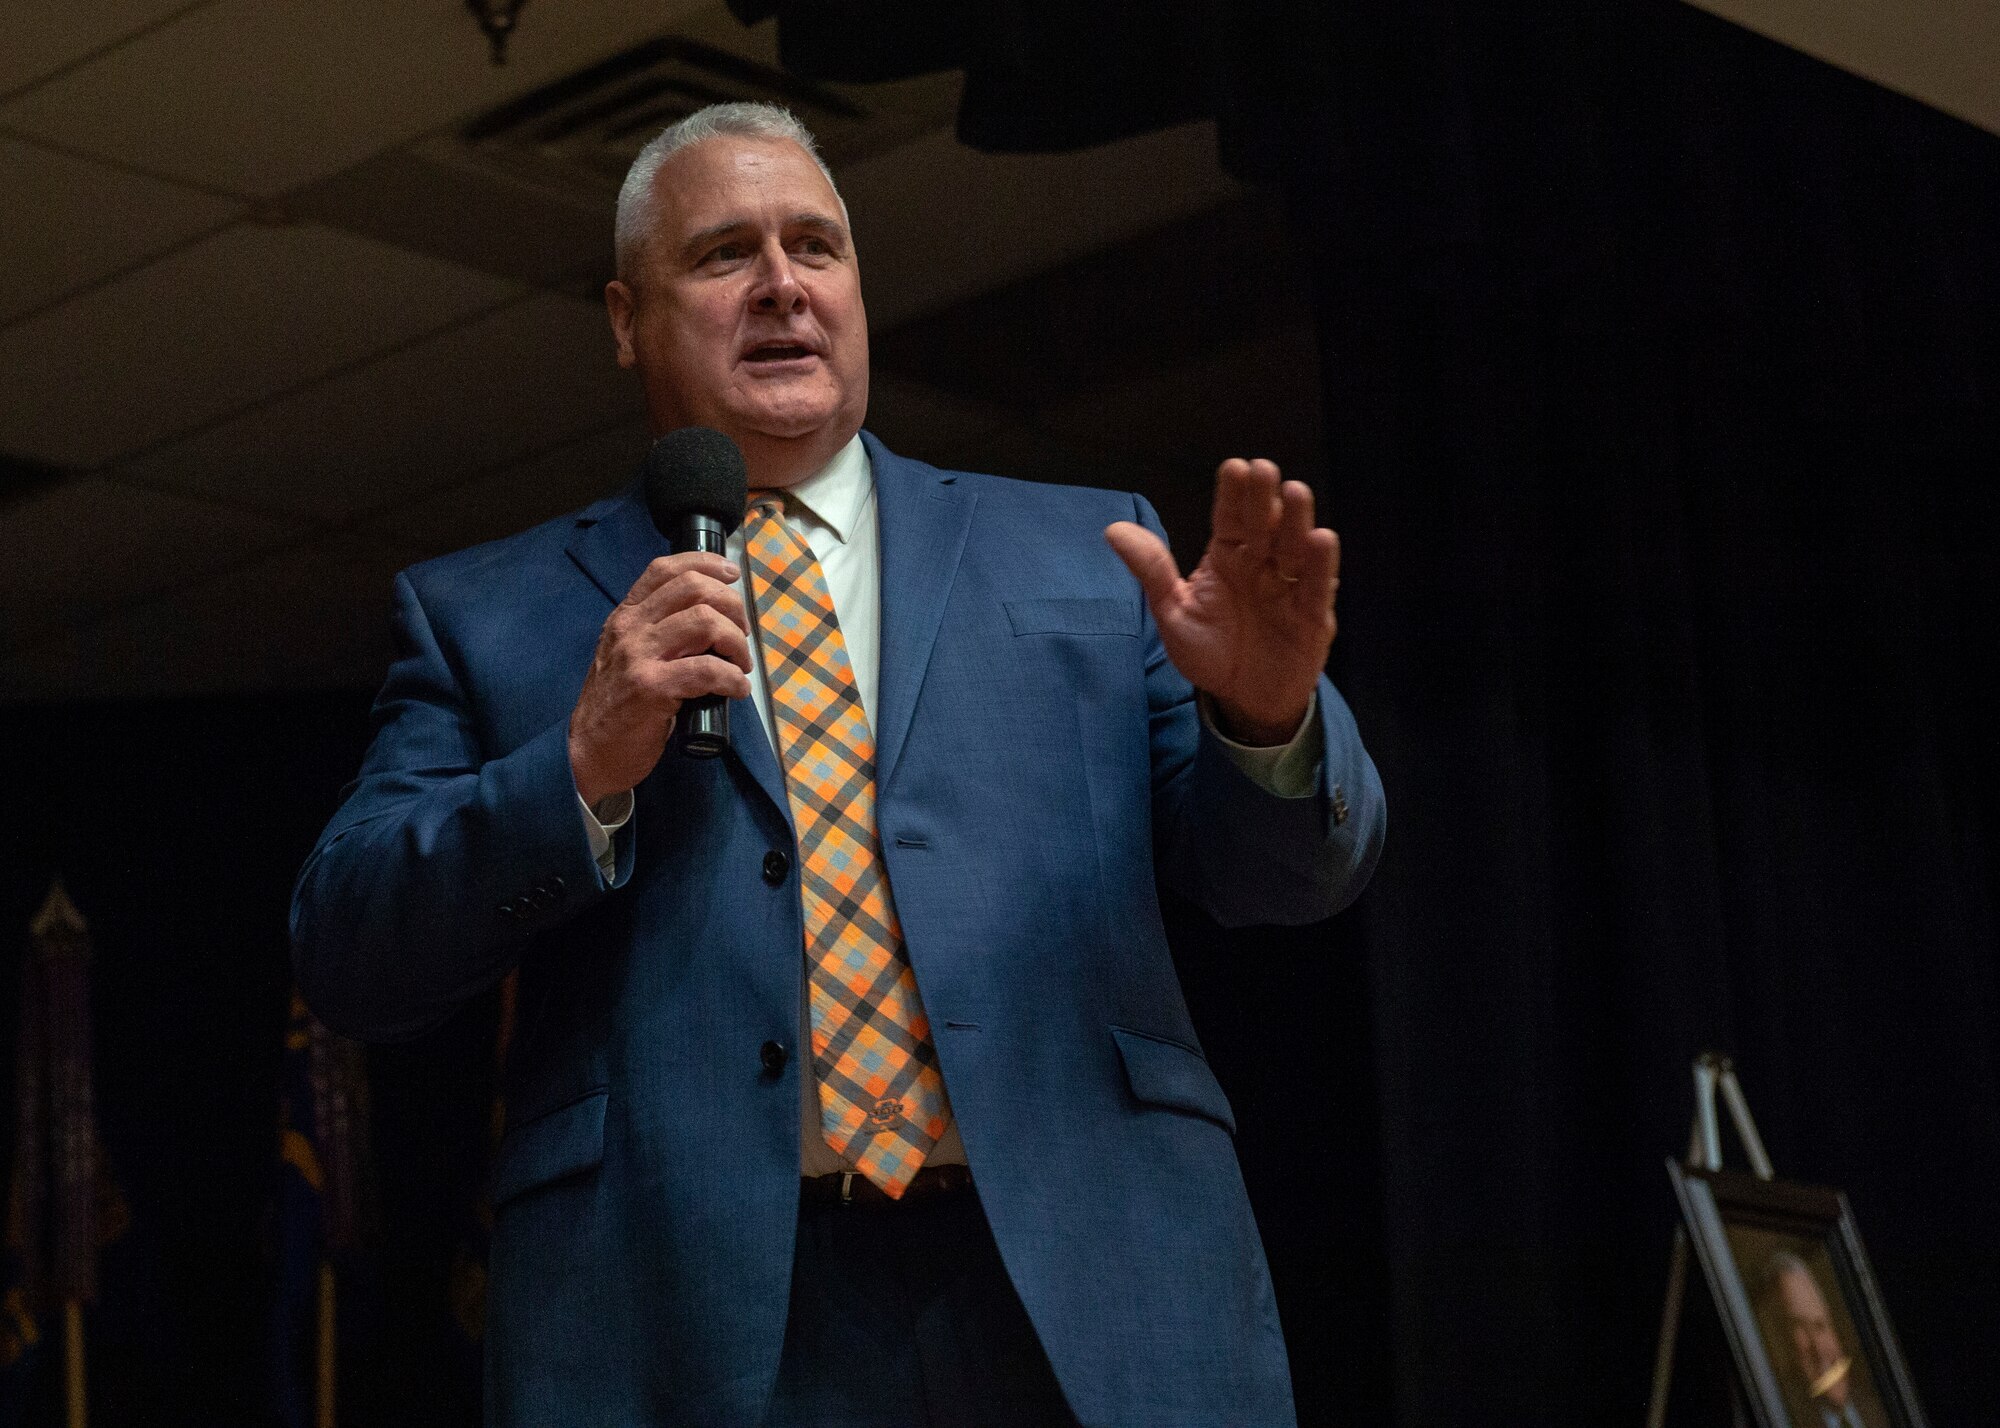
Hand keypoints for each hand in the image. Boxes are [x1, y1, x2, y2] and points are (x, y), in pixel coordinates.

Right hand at [568, 551, 752, 804]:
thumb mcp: (629, 655)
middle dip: (732, 606)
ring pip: (705, 622)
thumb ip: (658, 632)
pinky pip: (706, 670)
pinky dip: (732, 678)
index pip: (665, 569)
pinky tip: (736, 690)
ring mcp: (639, 656)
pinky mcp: (651, 688)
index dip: (705, 563)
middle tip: (742, 634)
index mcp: (627, 616)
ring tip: (740, 665)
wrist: (588, 751)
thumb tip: (713, 622)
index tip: (731, 574)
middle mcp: (630, 628)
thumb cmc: (618, 705)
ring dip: (736, 642)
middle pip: (694, 589)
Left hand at [1105, 458, 1338, 745]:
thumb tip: (1113, 530)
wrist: (1242, 700)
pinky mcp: (1311, 616)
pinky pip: (1315, 587)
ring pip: (1294, 547)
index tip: (1234, 468)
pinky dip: (1321, 565)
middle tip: (1264, 470)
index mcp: (1228, 556)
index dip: (1234, 493)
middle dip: (1264, 498)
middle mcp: (1261, 564)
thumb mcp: (1173, 612)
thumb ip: (1152, 571)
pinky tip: (1321, 539)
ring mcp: (1288, 587)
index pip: (1230, 517)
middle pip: (1264, 524)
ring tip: (1294, 492)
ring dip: (1296, 520)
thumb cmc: (1210, 651)